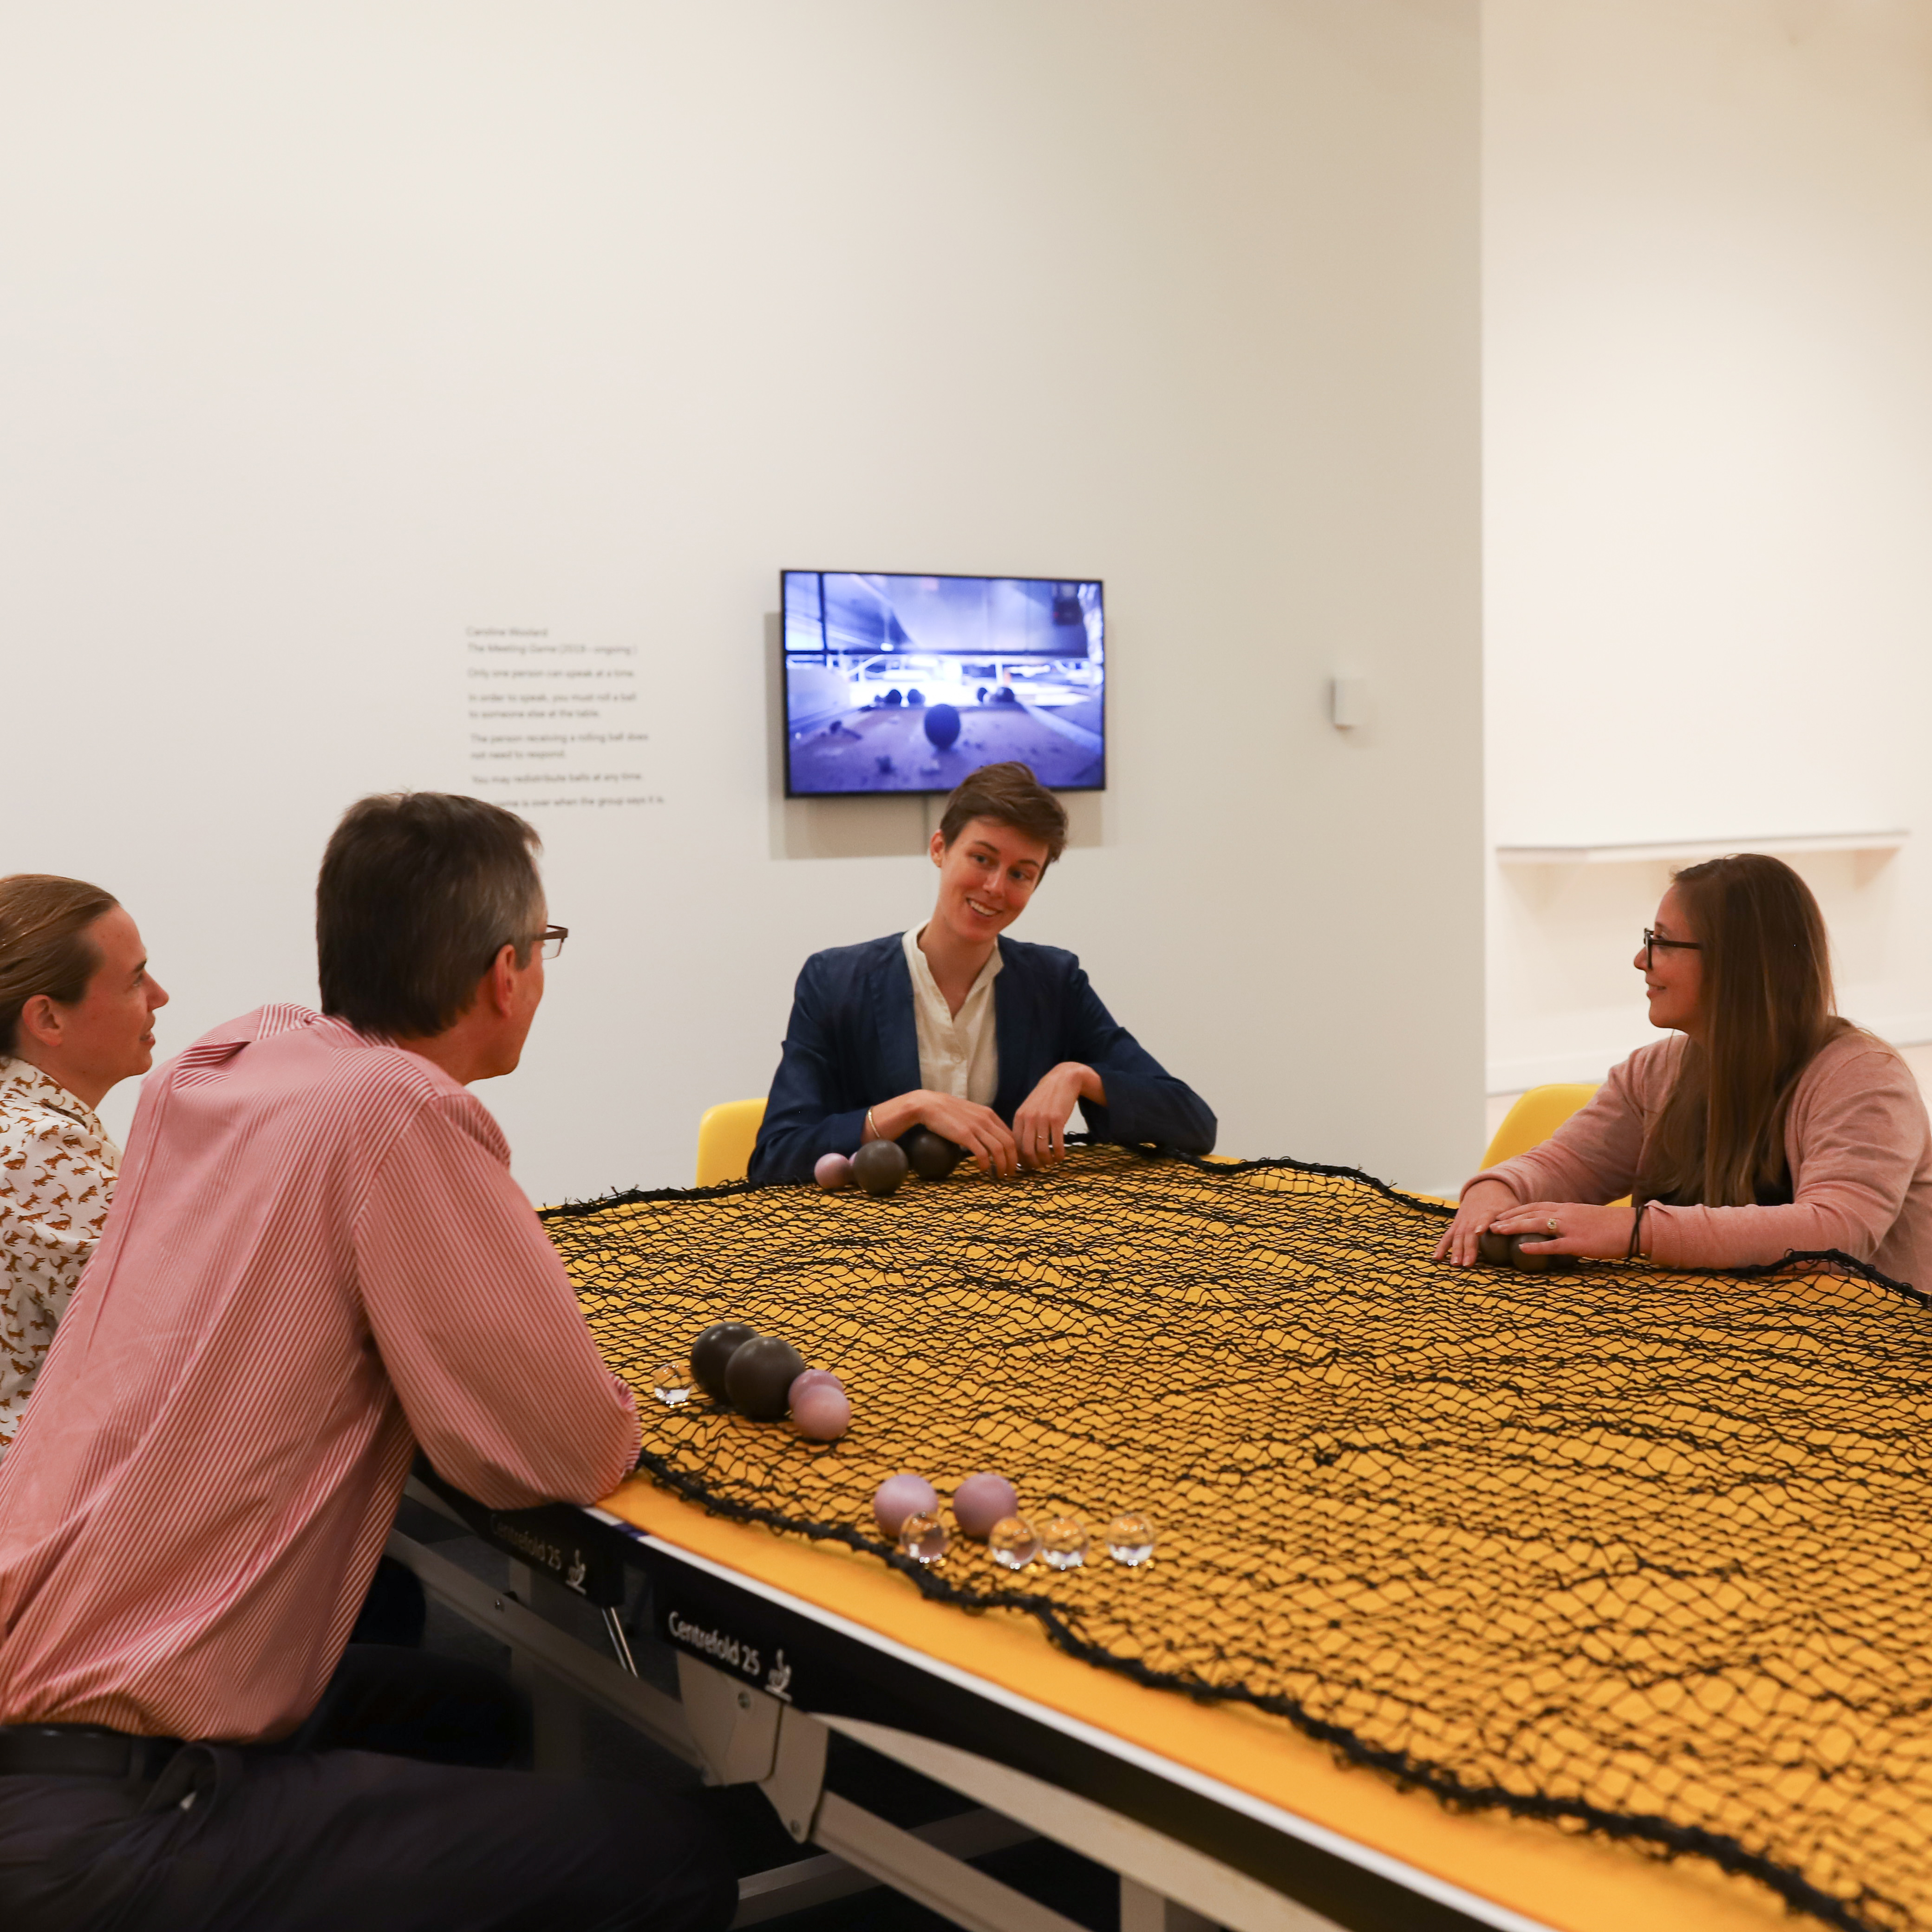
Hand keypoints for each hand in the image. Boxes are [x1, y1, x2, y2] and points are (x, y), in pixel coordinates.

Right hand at [871, 1090, 1019, 1177]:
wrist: (929, 1105)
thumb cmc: (948, 1111)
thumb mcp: (971, 1113)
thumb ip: (982, 1122)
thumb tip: (989, 1138)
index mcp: (989, 1114)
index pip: (1010, 1135)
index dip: (1015, 1151)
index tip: (1013, 1162)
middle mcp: (986, 1120)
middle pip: (1009, 1143)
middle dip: (1013, 1161)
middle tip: (1010, 1173)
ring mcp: (976, 1127)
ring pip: (998, 1150)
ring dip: (1002, 1165)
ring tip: (999, 1175)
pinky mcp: (964, 1135)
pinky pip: (981, 1153)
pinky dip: (985, 1164)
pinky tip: (983, 1170)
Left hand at [1011, 1062, 1100, 1168]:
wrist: (1062, 1080)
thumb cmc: (1045, 1098)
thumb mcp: (1029, 1109)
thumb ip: (1024, 1126)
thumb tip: (1021, 1151)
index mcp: (1019, 1117)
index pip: (1015, 1145)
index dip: (1021, 1159)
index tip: (1028, 1165)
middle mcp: (1029, 1118)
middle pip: (1027, 1150)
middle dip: (1033, 1164)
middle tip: (1039, 1167)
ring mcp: (1043, 1118)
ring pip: (1042, 1150)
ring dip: (1047, 1161)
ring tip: (1051, 1162)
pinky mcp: (1058, 1119)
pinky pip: (1057, 1144)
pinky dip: (1059, 1155)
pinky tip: (1061, 1157)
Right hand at [1434, 1180, 1518, 1265]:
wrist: (1484, 1190)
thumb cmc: (1502, 1202)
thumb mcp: (1512, 1206)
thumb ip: (1516, 1219)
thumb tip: (1524, 1232)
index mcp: (1488, 1212)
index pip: (1484, 1219)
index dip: (1481, 1225)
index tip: (1479, 1232)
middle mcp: (1472, 1218)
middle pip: (1468, 1233)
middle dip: (1467, 1248)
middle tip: (1467, 1263)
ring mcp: (1462, 1222)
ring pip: (1457, 1237)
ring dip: (1455, 1250)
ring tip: (1455, 1264)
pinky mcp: (1456, 1225)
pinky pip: (1447, 1237)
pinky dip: (1441, 1247)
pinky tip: (1436, 1258)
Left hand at [1487, 1200, 1632, 1260]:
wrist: (1633, 1227)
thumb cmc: (1611, 1225)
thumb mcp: (1586, 1217)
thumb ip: (1569, 1219)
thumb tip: (1556, 1227)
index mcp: (1567, 1208)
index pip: (1535, 1206)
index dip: (1516, 1211)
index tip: (1500, 1215)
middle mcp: (1565, 1214)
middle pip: (1530, 1213)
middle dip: (1508, 1218)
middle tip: (1490, 1224)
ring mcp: (1570, 1228)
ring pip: (1536, 1225)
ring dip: (1514, 1227)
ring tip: (1497, 1232)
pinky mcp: (1578, 1243)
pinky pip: (1553, 1245)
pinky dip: (1536, 1246)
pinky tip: (1521, 1248)